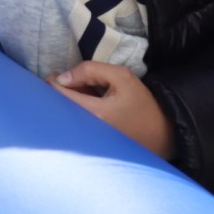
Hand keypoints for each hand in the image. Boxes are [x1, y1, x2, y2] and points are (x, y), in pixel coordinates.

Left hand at [48, 62, 175, 159]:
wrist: (159, 132)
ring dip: (66, 102)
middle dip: (57, 93)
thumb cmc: (141, 103)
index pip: (58, 94)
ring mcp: (85, 138)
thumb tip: (63, 77)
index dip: (53, 81)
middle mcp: (85, 129)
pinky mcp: (87, 142)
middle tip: (71, 83)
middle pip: (55, 107)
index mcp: (94, 113)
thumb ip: (90, 70)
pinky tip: (85, 106)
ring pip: (62, 115)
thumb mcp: (121, 76)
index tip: (60, 75)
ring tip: (82, 95)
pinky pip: (71, 124)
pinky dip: (72, 112)